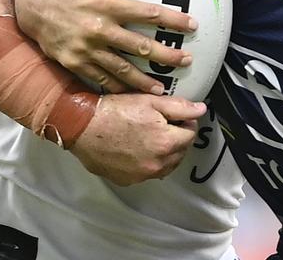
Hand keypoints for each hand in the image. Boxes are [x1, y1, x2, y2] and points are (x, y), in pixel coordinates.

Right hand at [15, 0, 195, 93]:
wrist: (29, 4)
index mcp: (105, 4)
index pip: (147, 13)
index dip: (172, 20)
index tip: (193, 25)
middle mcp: (98, 29)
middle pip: (140, 47)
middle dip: (167, 55)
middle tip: (187, 60)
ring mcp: (85, 49)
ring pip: (121, 69)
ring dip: (144, 80)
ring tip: (163, 88)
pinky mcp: (74, 63)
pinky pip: (99, 79)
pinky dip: (117, 89)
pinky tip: (132, 95)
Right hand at [68, 93, 205, 184]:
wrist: (82, 126)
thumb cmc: (114, 111)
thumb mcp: (150, 101)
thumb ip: (180, 107)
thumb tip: (200, 110)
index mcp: (166, 143)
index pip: (191, 134)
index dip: (185, 122)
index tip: (176, 116)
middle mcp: (157, 164)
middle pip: (180, 152)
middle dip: (177, 138)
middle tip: (164, 125)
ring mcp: (142, 175)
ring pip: (166, 165)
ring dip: (166, 153)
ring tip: (152, 137)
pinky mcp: (128, 180)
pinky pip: (147, 173)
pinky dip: (149, 163)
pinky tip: (138, 149)